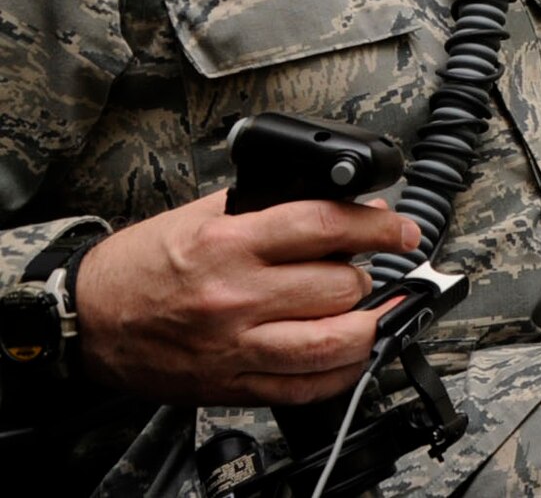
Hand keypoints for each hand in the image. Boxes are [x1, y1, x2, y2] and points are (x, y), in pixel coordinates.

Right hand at [72, 189, 420, 406]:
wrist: (86, 318)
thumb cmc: (142, 265)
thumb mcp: (203, 215)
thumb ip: (272, 208)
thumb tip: (343, 205)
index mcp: (228, 243)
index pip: (325, 226)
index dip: (378, 225)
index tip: (402, 228)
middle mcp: (236, 296)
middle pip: (339, 287)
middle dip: (364, 274)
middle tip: (363, 269)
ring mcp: (235, 346)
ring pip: (335, 342)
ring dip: (367, 325)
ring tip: (372, 310)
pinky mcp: (232, 385)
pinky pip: (307, 387)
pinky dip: (342, 372)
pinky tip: (351, 353)